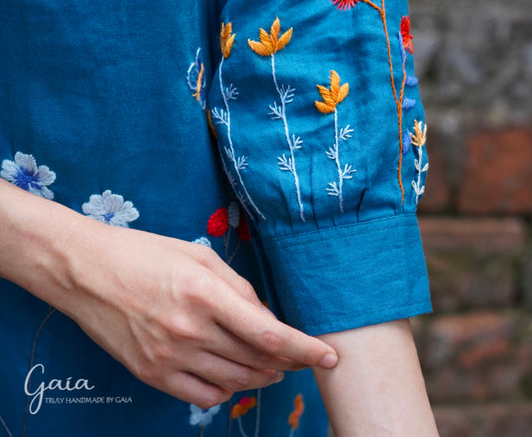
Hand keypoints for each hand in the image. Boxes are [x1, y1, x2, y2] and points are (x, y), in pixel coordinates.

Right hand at [59, 224, 338, 407]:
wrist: (85, 271)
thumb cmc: (143, 253)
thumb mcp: (196, 255)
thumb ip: (236, 286)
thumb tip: (265, 317)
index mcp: (204, 293)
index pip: (267, 332)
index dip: (304, 348)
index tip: (329, 356)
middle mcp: (189, 330)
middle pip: (256, 360)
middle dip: (287, 361)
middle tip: (302, 357)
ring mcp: (168, 356)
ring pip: (234, 380)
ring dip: (261, 376)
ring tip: (274, 367)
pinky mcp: (151, 374)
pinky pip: (202, 395)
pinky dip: (227, 389)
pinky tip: (234, 376)